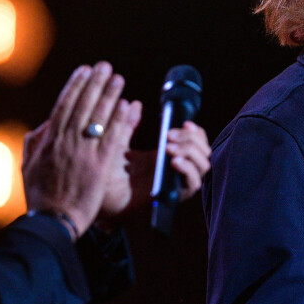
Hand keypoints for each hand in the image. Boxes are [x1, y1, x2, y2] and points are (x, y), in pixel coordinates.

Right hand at [22, 63, 140, 238]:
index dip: (76, 85)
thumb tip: (47, 122)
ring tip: (118, 78)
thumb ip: (36, 141)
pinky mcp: (101, 165)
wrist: (52, 223)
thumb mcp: (29, 165)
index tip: (84, 69)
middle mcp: (67, 142)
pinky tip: (128, 105)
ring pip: (99, 117)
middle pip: (84, 105)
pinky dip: (121, 120)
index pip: (64, 105)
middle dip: (95, 83)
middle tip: (105, 66)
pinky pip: (113, 137)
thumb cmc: (41, 195)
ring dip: (110, 95)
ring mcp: (84, 152)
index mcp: (50, 140)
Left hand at [96, 120, 210, 228]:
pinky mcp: (175, 196)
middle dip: (191, 138)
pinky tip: (174, 161)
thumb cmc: (108, 176)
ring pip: (203, 164)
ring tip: (169, 148)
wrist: (100, 201)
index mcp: (169, 154)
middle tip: (168, 136)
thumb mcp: (119, 144)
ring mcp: (178, 182)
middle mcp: (178, 168)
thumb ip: (128, 125)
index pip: (197, 140)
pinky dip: (188, 170)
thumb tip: (134, 103)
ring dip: (191, 152)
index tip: (185, 124)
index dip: (196, 131)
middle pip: (204, 150)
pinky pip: (194, 183)